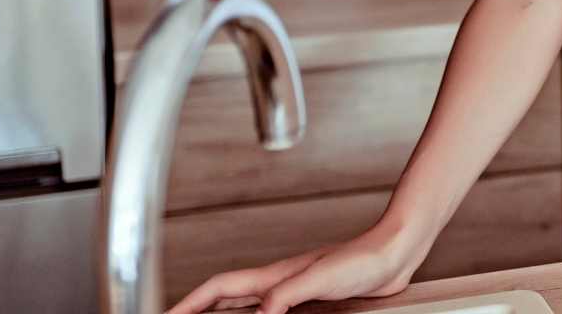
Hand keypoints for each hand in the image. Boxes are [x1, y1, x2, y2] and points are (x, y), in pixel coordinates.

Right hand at [165, 222, 422, 313]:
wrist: (395, 253)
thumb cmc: (363, 259)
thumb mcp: (318, 279)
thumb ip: (285, 295)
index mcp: (273, 277)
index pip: (218, 288)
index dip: (189, 302)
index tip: (166, 313)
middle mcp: (279, 283)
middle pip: (225, 298)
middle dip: (198, 310)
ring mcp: (295, 291)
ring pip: (246, 305)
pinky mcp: (313, 301)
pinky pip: (273, 312)